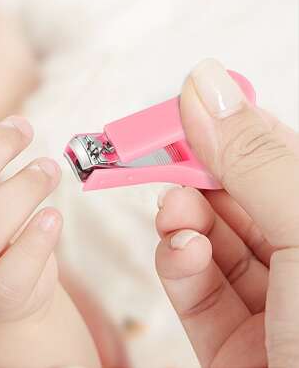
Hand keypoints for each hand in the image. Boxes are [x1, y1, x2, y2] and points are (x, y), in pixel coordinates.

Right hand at [155, 59, 298, 367]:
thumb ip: (252, 157)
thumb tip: (204, 82)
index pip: (269, 151)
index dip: (221, 126)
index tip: (176, 110)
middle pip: (233, 192)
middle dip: (192, 172)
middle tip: (152, 153)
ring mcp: (271, 299)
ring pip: (211, 236)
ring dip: (183, 216)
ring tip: (175, 212)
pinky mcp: (233, 340)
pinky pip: (197, 285)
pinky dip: (179, 260)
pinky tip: (180, 248)